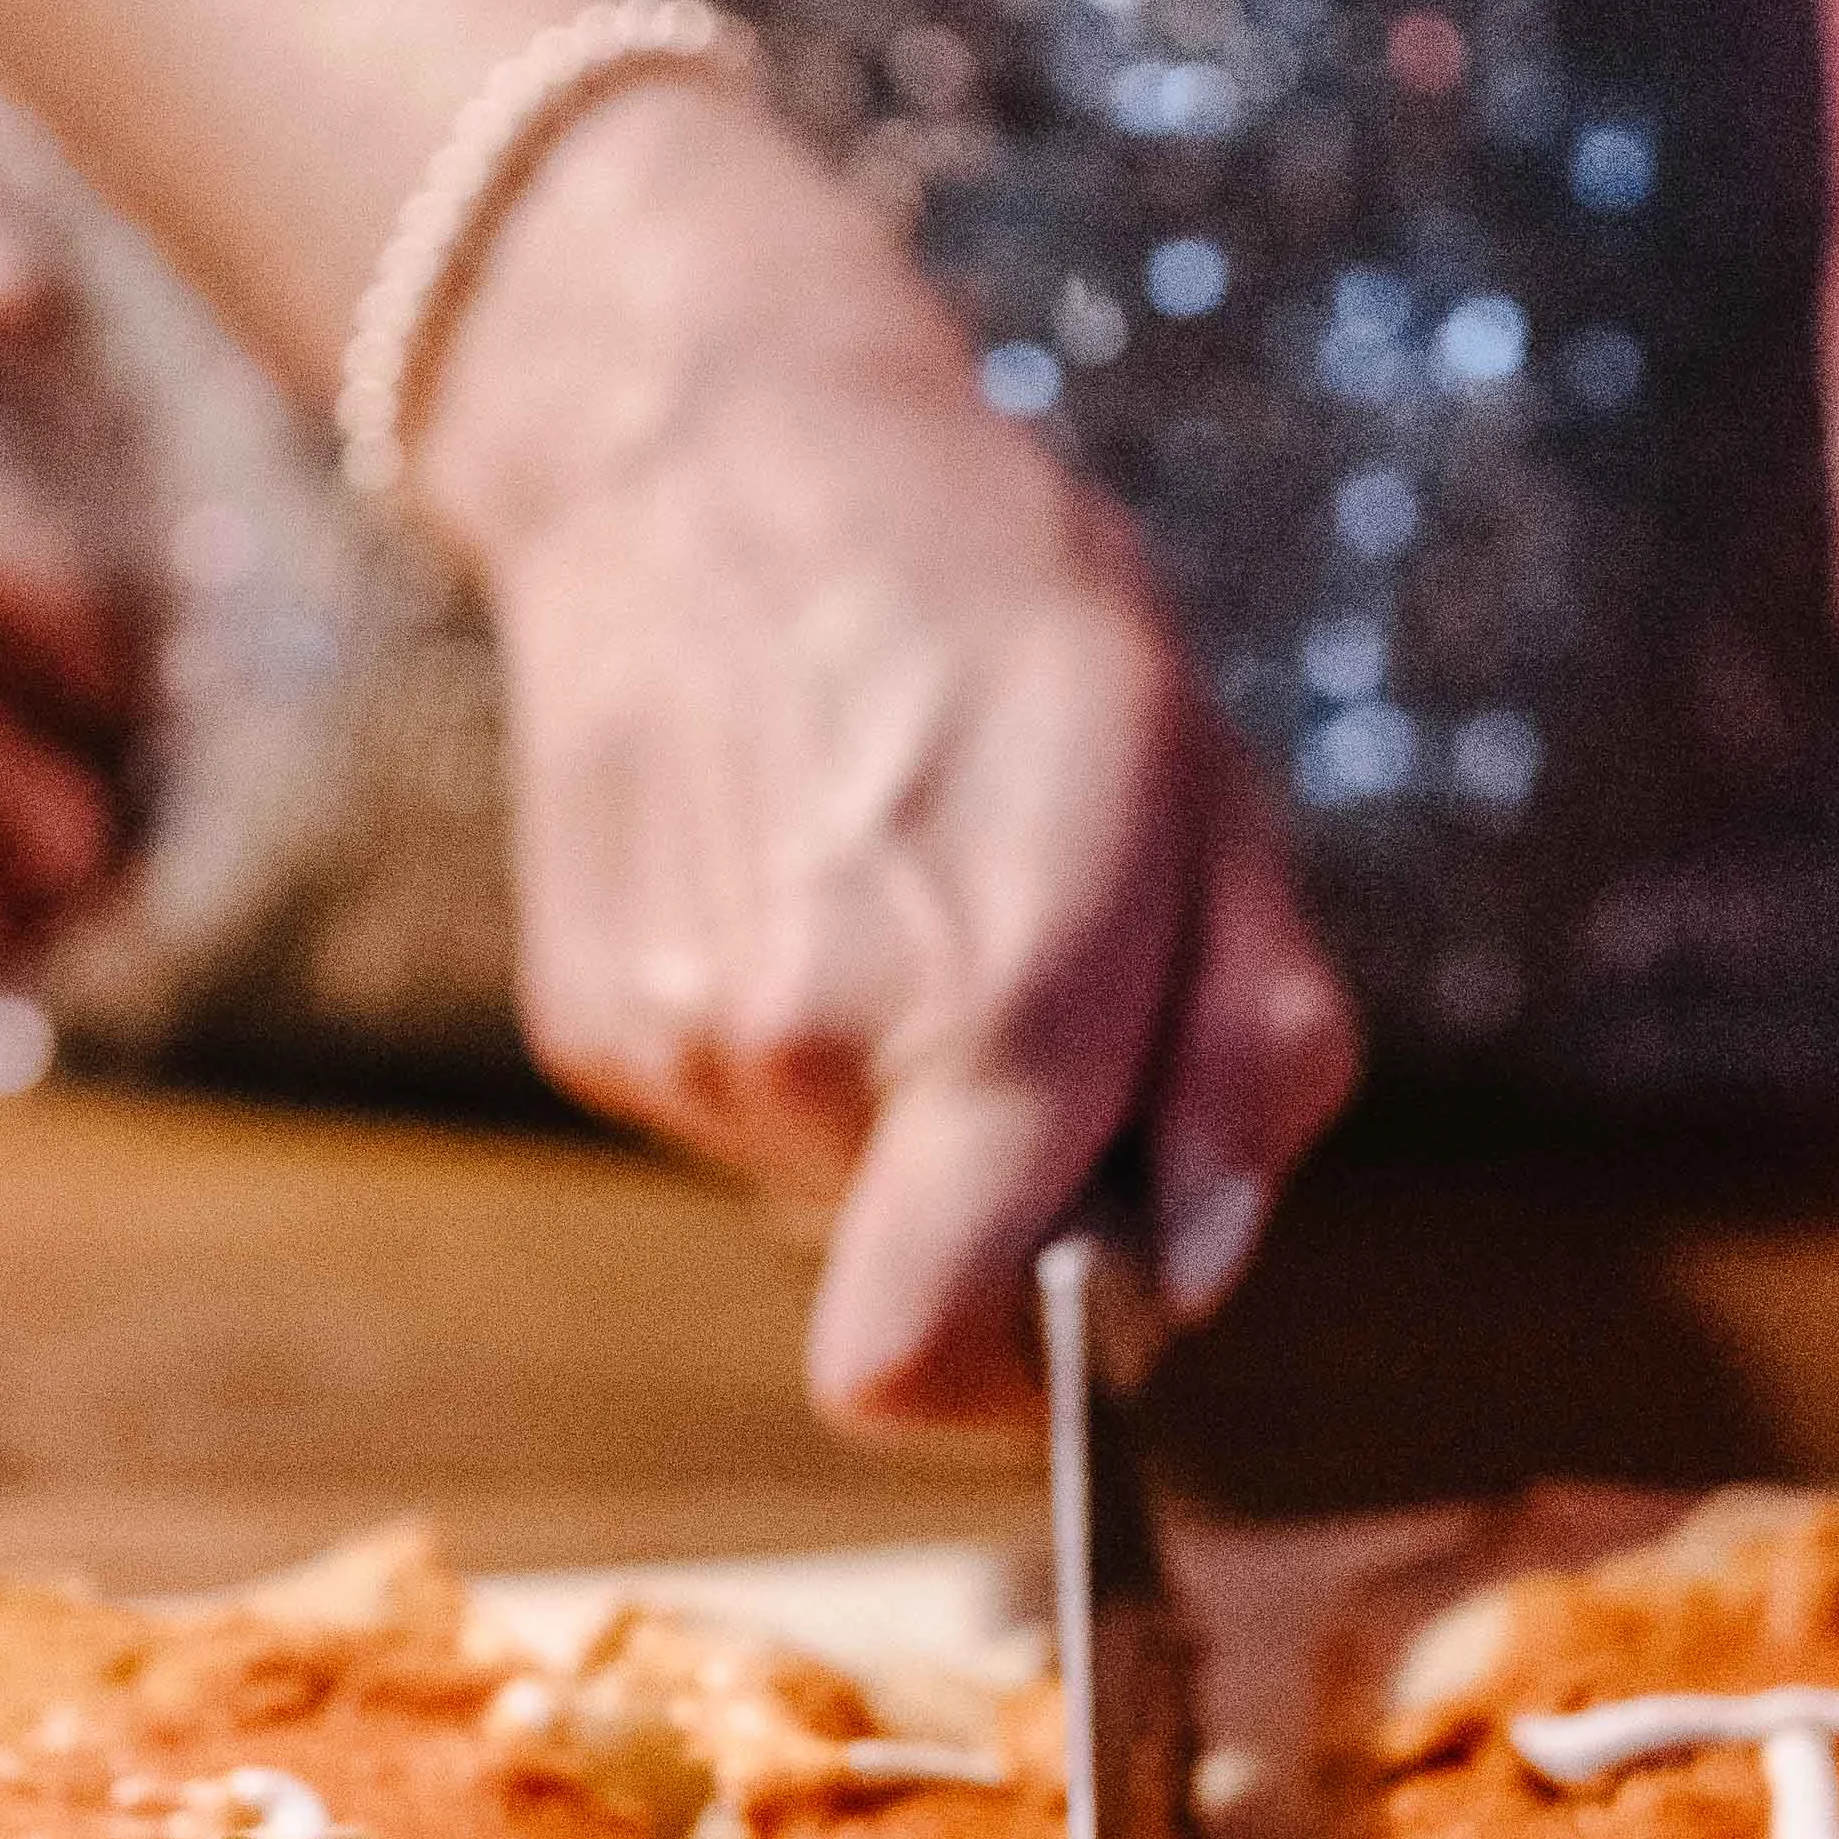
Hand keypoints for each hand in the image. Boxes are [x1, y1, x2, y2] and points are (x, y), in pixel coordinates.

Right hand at [420, 94, 1359, 1428]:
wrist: (714, 453)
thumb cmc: (997, 607)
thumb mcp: (1210, 797)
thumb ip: (1248, 1063)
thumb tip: (1202, 1263)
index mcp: (996, 1012)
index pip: (929, 1362)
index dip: (1021, 1384)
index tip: (1081, 1298)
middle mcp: (806, 1052)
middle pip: (922, 1267)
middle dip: (998, 1171)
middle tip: (1028, 957)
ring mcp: (676, 1043)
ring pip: (825, 1187)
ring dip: (889, 1092)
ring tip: (906, 880)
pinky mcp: (589, 1018)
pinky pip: (733, 1112)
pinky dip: (788, 1039)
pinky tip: (799, 870)